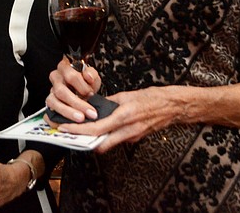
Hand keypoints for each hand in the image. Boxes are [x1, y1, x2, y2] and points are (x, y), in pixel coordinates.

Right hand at [45, 57, 102, 122]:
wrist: (82, 91)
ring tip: (81, 119)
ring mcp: (51, 92)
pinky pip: (50, 113)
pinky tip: (69, 123)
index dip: (82, 86)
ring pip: (54, 102)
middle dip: (77, 103)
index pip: (70, 76)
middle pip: (61, 91)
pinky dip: (58, 119)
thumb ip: (91, 74)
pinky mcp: (49, 104)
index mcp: (64, 67)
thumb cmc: (86, 83)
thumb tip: (88, 77)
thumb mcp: (92, 76)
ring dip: (68, 112)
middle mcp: (55, 78)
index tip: (91, 94)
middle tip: (90, 112)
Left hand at [54, 85, 188, 152]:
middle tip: (70, 135)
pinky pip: (117, 140)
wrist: (173, 107)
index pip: (97, 128)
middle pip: (100, 144)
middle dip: (84, 141)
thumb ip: (109, 102)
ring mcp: (133, 137)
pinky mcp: (136, 138)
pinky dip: (107, 136)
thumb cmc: (152, 98)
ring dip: (95, 140)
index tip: (66, 129)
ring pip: (108, 144)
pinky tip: (101, 129)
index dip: (79, 130)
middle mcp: (128, 130)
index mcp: (124, 116)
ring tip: (82, 131)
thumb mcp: (127, 95)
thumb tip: (94, 105)